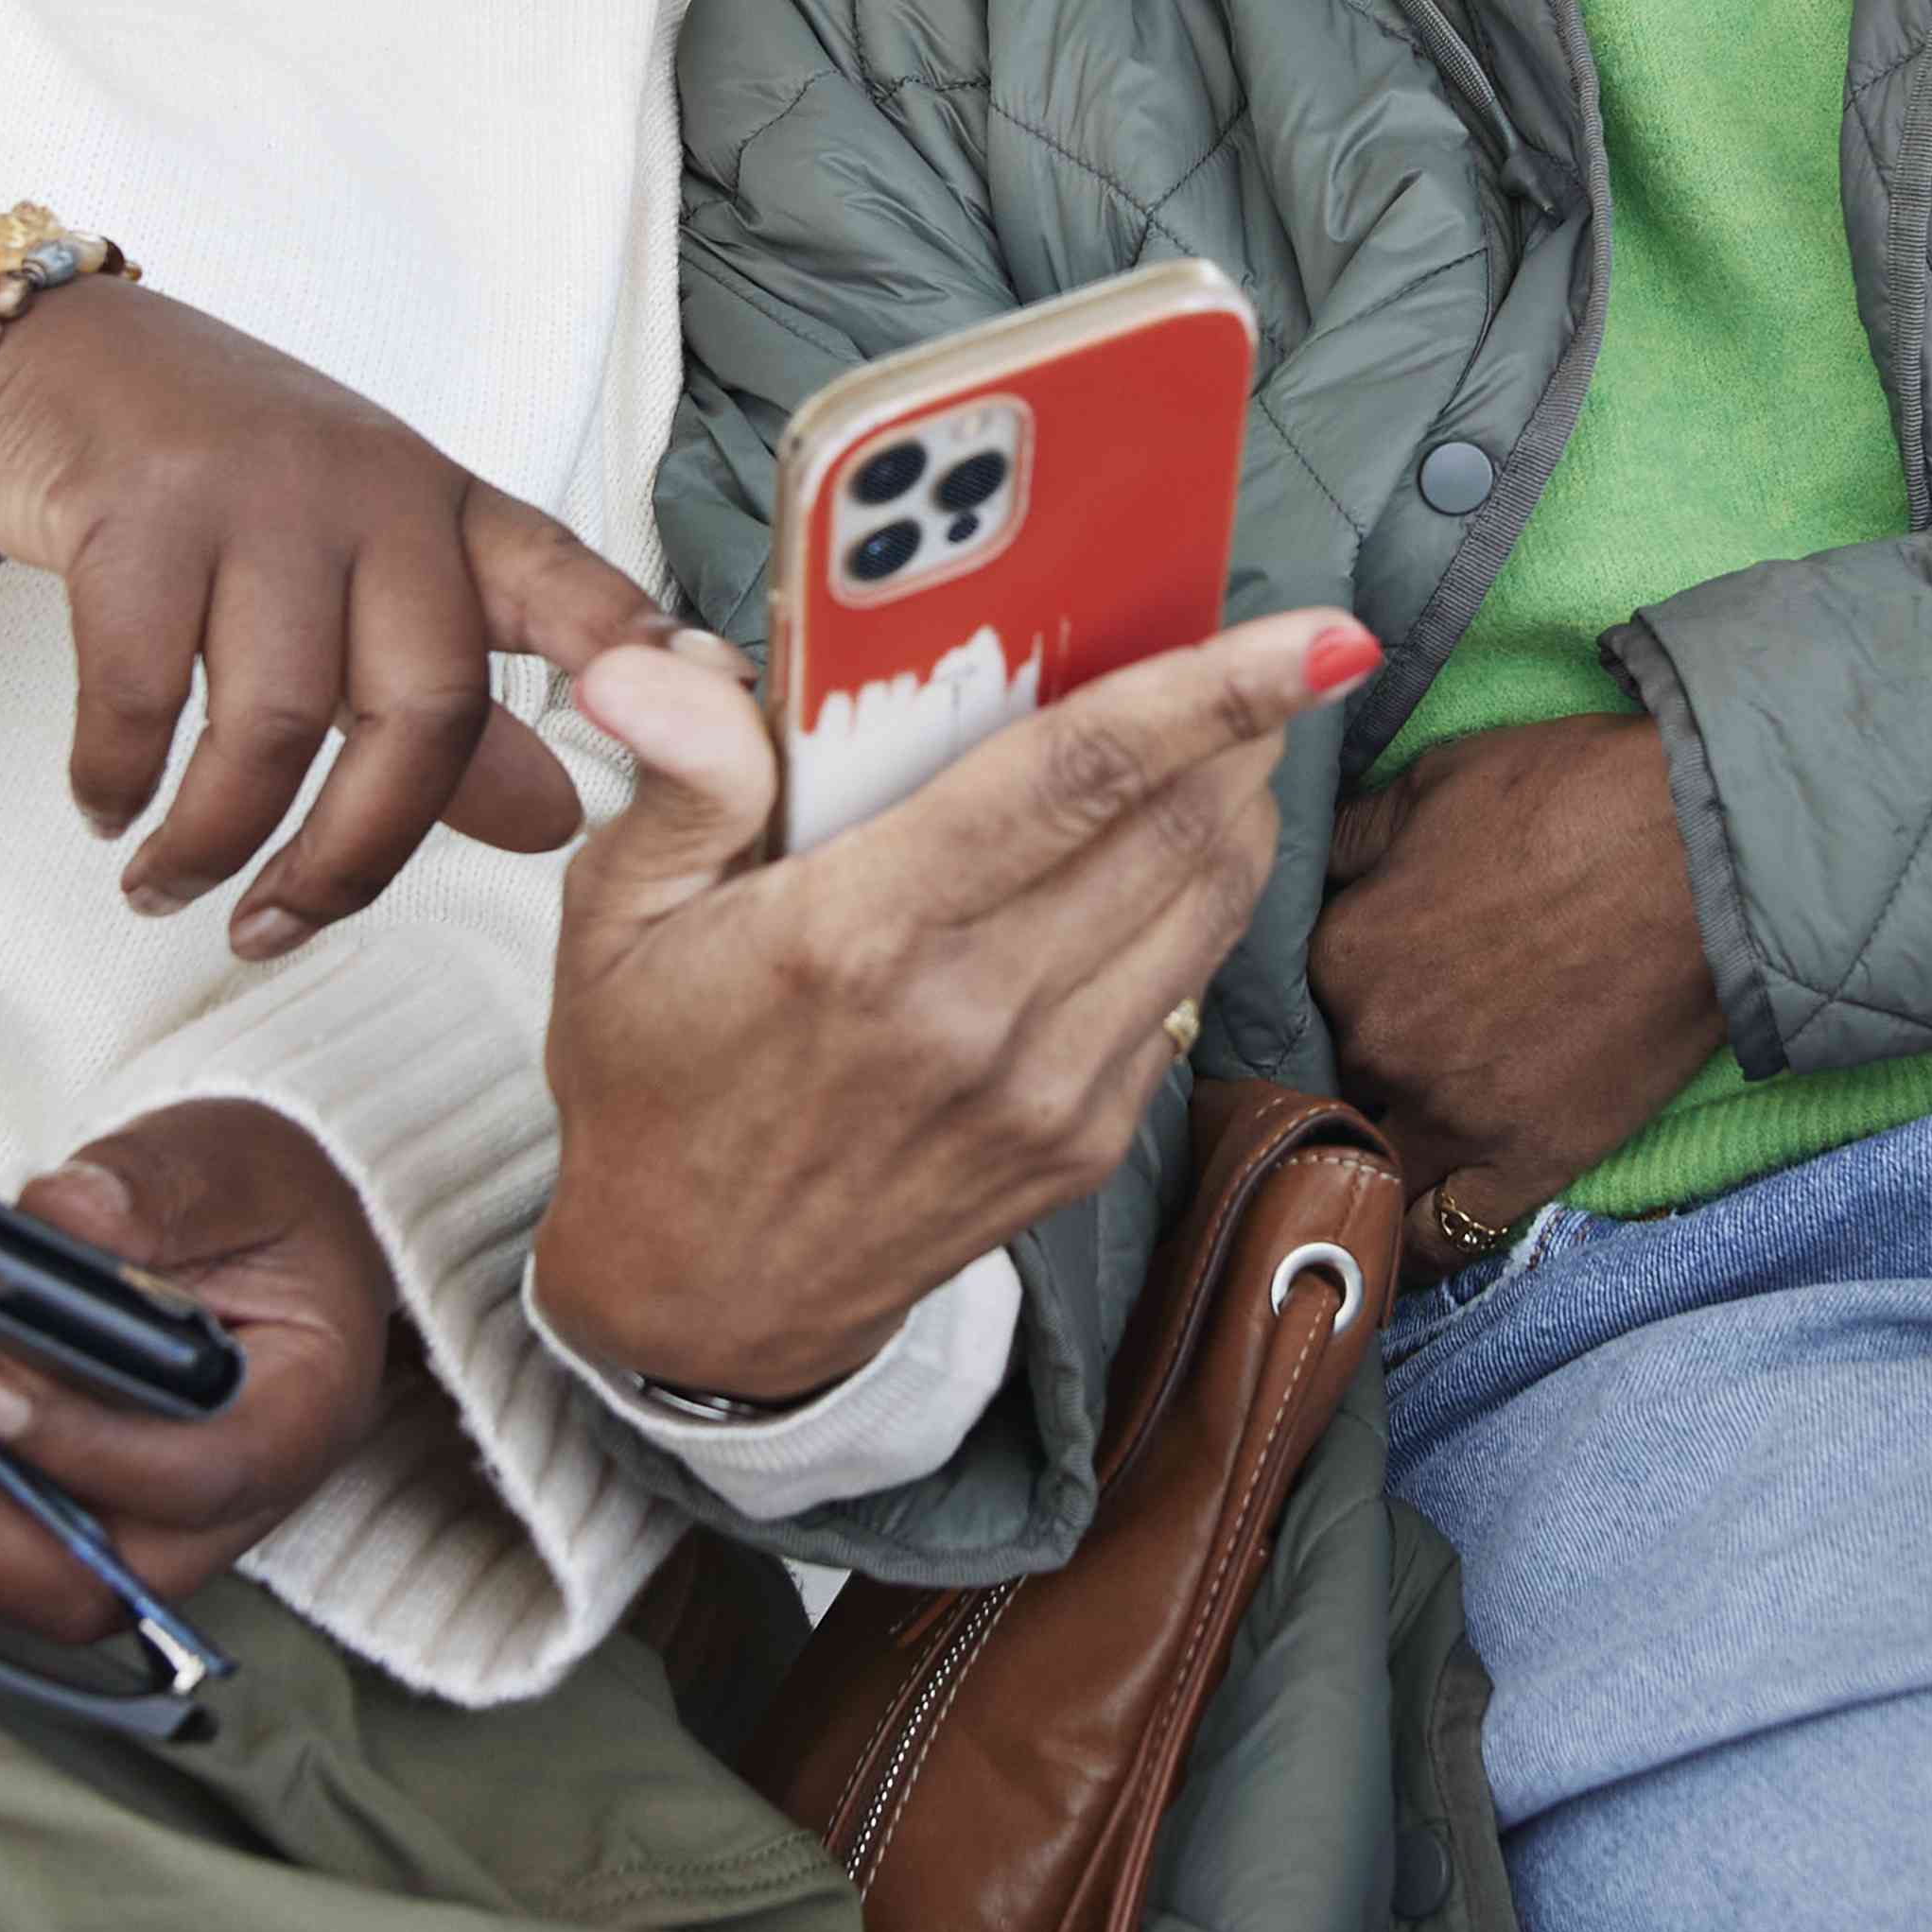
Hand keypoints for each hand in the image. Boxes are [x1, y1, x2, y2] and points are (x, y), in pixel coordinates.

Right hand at [0, 281, 663, 956]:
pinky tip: (107, 806)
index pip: (564, 583)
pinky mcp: (141, 507)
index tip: (704, 709)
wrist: (55, 359)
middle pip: (424, 707)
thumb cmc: (217, 477)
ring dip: (214, 840)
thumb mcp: (350, 568)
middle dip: (354, 855)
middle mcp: (372, 493)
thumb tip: (552, 823)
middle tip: (281, 928)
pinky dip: (119, 776)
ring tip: (167, 887)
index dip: (634, 653)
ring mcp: (258, 493)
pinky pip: (140, 688)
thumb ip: (444, 701)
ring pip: (279, 719)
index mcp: (442, 509)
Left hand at [0, 1097, 386, 1643]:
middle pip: (80, 1574)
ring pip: (9, 1571)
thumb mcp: (236, 1163)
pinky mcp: (57, 1521)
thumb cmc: (263, 1208)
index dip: (71, 1438)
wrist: (260, 1242)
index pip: (192, 1473)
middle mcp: (214, 1517)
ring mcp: (130, 1537)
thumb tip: (62, 1215)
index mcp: (293, 1423)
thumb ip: (159, 1187)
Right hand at [526, 610, 1363, 1401]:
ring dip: (1241, 804)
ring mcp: (1048, 1091)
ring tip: (1232, 730)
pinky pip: (1182, 988)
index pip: (1076, 778)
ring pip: (1206, 907)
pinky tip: (1169, 850)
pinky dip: (1202, 899)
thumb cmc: (652, 1081)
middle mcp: (978, 1014)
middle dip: (1248, 724)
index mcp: (863, 935)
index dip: (1209, 693)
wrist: (696, 1296)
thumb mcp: (613, 917)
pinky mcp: (1083, 1143)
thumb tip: (675, 661)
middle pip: (1179, 830)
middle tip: (1264, 645)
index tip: (1318, 634)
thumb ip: (678, 776)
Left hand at [1312, 714, 1726, 1271]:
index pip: (1280, 996)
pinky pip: (1446, 1234)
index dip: (1300, 993)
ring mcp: (1454, 1114)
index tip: (1321, 990)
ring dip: (1359, 1160)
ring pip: (1365, 1166)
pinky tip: (1400, 1230)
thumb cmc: (1569, 799)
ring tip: (1362, 1156)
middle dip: (1334, 1066)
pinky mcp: (1532, 1161)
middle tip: (1363, 1055)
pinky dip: (1415, 1240)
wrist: (1707, 856)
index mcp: (1340, 952)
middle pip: (1323, 1077)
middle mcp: (1379, 1045)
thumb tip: (1297, 862)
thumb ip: (1344, 836)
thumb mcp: (1429, 784)